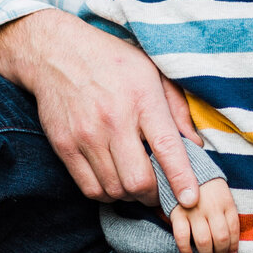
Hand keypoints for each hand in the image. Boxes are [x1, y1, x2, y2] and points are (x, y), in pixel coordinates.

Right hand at [0, 9, 200, 206]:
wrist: (57, 53)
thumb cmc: (112, 62)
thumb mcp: (153, 73)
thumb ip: (177, 109)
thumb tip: (195, 145)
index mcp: (142, 99)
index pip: (166, 147)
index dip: (181, 178)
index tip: (190, 199)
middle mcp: (113, 120)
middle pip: (138, 180)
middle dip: (155, 194)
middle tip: (160, 191)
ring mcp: (86, 135)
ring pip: (115, 189)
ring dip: (131, 196)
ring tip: (137, 185)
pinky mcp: (64, 146)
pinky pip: (89, 188)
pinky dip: (106, 194)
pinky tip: (114, 182)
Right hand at [170, 178, 239, 252]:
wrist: (182, 166)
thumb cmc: (204, 183)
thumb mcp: (222, 191)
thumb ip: (226, 211)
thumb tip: (231, 238)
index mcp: (225, 201)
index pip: (234, 229)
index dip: (233, 245)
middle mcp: (211, 207)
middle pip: (220, 238)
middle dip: (220, 252)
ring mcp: (194, 211)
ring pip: (203, 240)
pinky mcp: (177, 212)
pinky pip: (182, 236)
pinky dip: (185, 249)